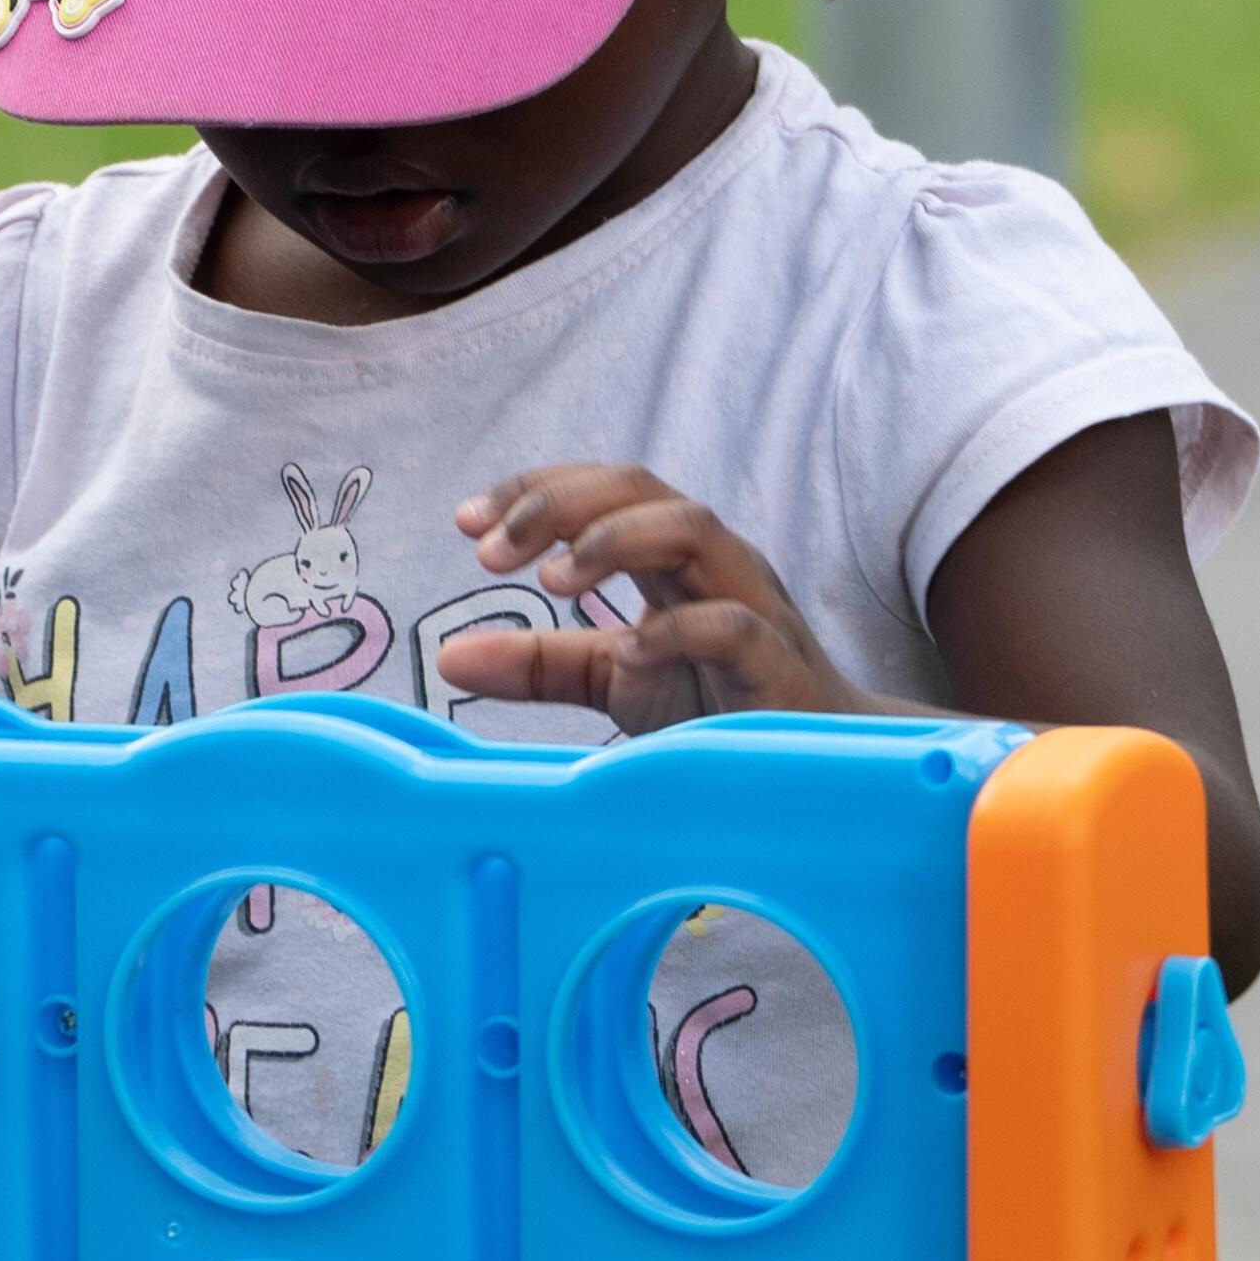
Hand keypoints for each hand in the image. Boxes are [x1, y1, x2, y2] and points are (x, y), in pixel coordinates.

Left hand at [434, 465, 889, 736]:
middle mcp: (714, 565)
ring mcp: (753, 607)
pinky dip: (675, 631)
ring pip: (695, 530)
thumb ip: (539, 663)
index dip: (536, 492)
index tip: (466, 523)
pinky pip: (733, 626)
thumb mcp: (614, 680)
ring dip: (615, 541)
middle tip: (490, 550)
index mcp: (672, 558)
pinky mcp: (779, 666)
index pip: (604, 491)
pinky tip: (626, 651)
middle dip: (561, 504)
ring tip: (551, 581)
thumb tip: (449, 655)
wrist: (811, 771)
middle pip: (643, 489)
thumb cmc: (716, 707)